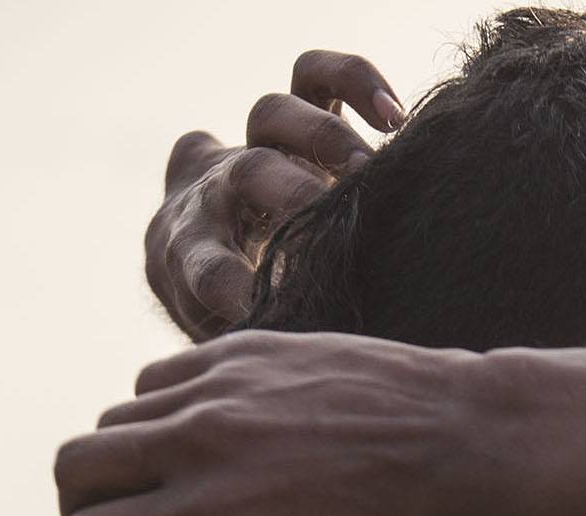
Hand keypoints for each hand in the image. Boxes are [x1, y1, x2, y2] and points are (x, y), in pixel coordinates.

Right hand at [54, 330, 478, 515]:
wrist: (456, 442)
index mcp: (211, 513)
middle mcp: (199, 439)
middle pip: (72, 469)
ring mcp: (216, 384)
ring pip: (110, 421)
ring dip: (120, 471)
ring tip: (170, 503)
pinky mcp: (237, 347)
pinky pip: (156, 381)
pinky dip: (157, 421)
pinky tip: (204, 453)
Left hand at [145, 49, 405, 341]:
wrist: (206, 256)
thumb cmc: (234, 320)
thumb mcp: (236, 344)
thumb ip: (259, 349)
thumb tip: (301, 369)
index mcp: (191, 254)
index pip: (206, 267)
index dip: (238, 287)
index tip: (275, 308)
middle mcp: (216, 190)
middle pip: (245, 172)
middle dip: (292, 194)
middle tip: (336, 217)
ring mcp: (251, 146)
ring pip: (271, 111)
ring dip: (323, 138)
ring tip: (370, 169)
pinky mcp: (291, 117)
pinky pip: (315, 75)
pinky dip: (353, 81)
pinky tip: (393, 115)